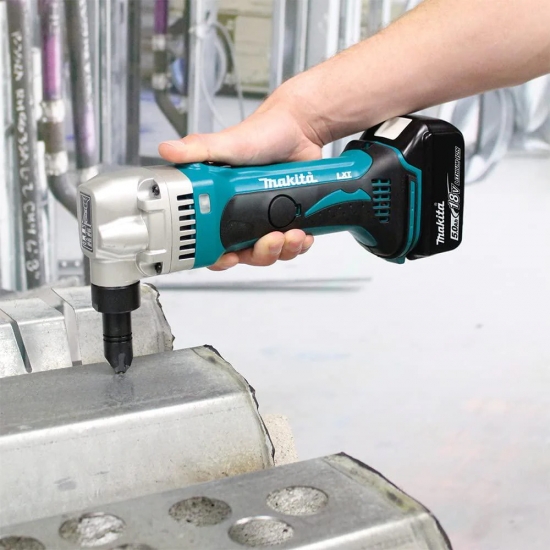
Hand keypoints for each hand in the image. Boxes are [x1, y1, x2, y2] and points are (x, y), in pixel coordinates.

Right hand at [158, 85, 326, 269]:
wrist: (298, 129)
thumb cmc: (261, 135)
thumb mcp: (227, 143)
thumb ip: (199, 149)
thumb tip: (167, 149)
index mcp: (221, 204)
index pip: (213, 242)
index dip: (219, 258)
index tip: (229, 259)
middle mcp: (243, 215)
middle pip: (247, 253)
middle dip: (261, 253)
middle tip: (270, 239)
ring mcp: (267, 218)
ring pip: (272, 252)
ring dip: (284, 250)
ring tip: (293, 234)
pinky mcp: (290, 218)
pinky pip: (294, 244)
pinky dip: (301, 244)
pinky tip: (304, 233)